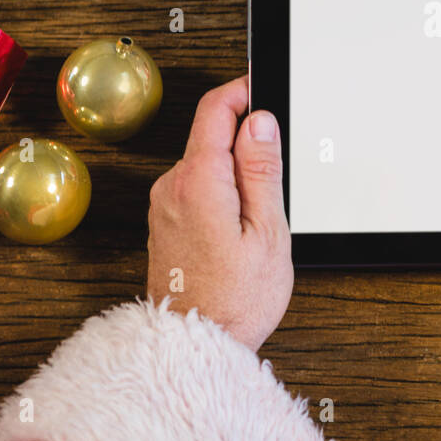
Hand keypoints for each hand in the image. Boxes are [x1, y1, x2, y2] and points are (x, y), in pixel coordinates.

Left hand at [147, 76, 293, 351]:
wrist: (194, 348)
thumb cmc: (235, 300)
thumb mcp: (268, 230)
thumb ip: (262, 169)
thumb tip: (260, 121)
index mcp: (198, 181)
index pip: (215, 108)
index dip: (243, 91)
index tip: (266, 92)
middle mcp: (171, 186)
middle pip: (210, 135)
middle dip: (246, 141)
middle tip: (277, 177)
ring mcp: (163, 205)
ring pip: (205, 163)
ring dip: (235, 173)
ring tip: (259, 220)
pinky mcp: (164, 222)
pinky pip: (196, 187)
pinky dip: (221, 192)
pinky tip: (238, 230)